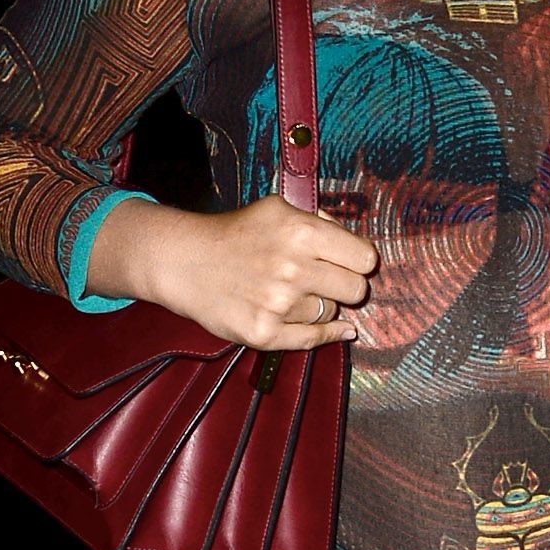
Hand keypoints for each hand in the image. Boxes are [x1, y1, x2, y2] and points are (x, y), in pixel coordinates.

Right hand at [84, 193, 377, 348]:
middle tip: (328, 281)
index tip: (348, 262)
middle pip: (356, 291)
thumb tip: (360, 252)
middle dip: (346, 286)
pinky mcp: (264, 333)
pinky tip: (338, 330)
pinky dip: (328, 335)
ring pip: (331, 314)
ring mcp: (279, 304)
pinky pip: (314, 339)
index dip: (358, 261)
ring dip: (320, 306)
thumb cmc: (237, 234)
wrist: (184, 261)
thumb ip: (321, 224)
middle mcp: (294, 268)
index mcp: (302, 232)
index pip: (365, 259)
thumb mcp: (278, 210)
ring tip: (293, 293)